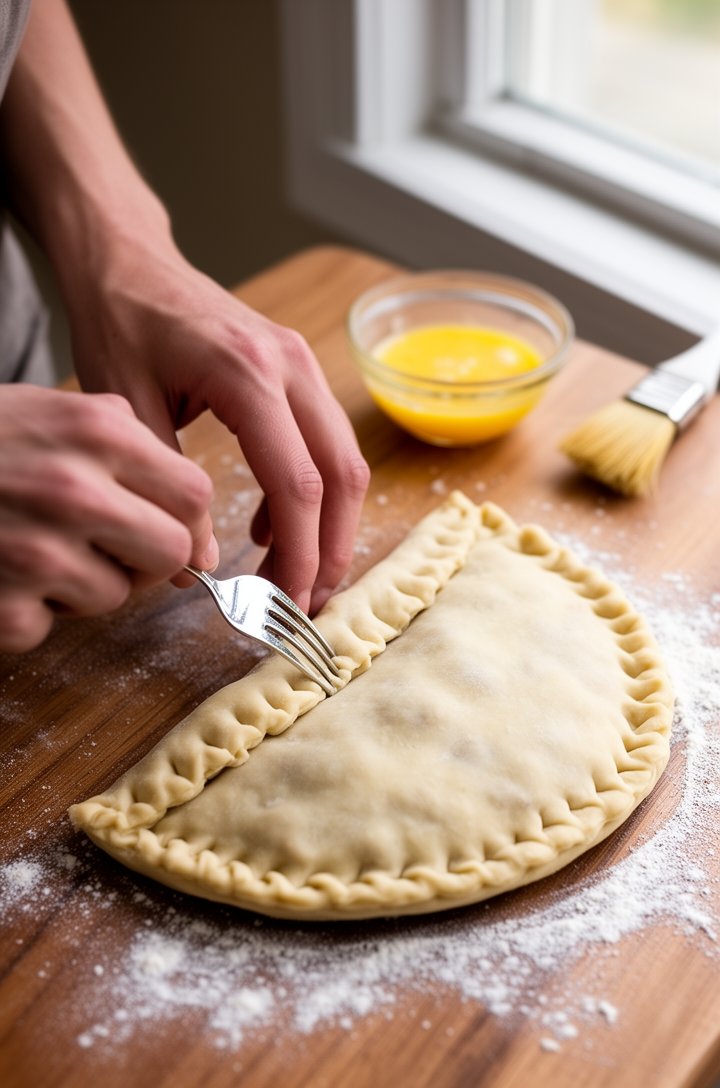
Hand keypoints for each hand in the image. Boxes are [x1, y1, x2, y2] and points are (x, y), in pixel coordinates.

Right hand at [0, 385, 216, 651]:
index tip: (161, 523)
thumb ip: (126, 444)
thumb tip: (192, 511)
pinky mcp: (3, 608)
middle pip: (172, 552)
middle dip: (145, 556)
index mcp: (97, 432)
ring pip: (113, 596)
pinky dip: (26, 612)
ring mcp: (37, 553)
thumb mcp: (52, 410)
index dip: (183, 516)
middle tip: (107, 546)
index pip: (194, 493)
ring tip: (34, 550)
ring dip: (82, 585)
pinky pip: (48, 627)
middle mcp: (74, 490)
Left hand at [67, 236, 369, 615]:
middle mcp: (291, 366)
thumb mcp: (126, 410)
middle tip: (303, 604)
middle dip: (330, 549)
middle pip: (341, 474)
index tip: (284, 603)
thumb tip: (201, 566)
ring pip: (346, 461)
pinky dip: (312, 494)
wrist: (131, 261)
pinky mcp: (300, 371)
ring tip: (296, 577)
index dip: (300, 552)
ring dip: (330, 526)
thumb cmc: (120, 323)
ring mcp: (303, 364)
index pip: (296, 482)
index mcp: (247, 374)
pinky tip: (270, 527)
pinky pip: (326, 443)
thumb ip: (169, 491)